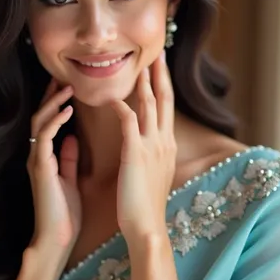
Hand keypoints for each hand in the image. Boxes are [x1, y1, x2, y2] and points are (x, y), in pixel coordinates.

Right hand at [27, 79, 81, 258]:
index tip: (70, 86)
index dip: (58, 104)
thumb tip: (73, 138)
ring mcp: (37, 159)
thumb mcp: (70, 180)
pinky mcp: (40, 167)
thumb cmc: (66, 214)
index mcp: (47, 157)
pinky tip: (68, 110)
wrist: (57, 239)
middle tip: (65, 77)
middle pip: (41, 116)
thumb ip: (69, 159)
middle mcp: (38, 155)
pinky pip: (44, 137)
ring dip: (53, 102)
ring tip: (67, 87)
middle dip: (52, 96)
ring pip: (39, 121)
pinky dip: (56, 121)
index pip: (49, 123)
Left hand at [110, 51, 176, 244]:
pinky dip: (121, 105)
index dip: (164, 86)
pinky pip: (129, 119)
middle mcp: (164, 142)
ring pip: (150, 104)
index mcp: (168, 147)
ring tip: (140, 62)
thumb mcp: (154, 176)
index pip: (167, 109)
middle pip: (165, 99)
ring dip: (144, 81)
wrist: (146, 227)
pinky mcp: (136, 152)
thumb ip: (152, 157)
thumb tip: (147, 147)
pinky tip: (112, 96)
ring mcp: (152, 146)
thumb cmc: (146, 206)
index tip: (161, 69)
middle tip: (158, 52)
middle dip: (161, 74)